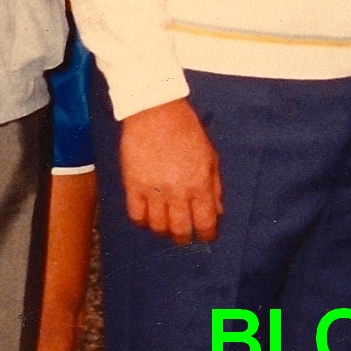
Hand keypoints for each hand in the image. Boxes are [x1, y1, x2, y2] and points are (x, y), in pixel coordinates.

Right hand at [119, 98, 222, 243]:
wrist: (156, 112)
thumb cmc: (187, 131)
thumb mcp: (210, 157)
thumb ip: (215, 187)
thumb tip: (217, 212)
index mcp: (200, 184)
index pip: (205, 223)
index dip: (207, 235)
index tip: (205, 236)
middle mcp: (177, 191)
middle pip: (180, 230)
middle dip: (184, 238)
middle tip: (184, 235)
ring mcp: (153, 190)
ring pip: (157, 227)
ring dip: (163, 230)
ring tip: (165, 225)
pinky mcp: (133, 185)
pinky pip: (136, 216)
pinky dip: (142, 221)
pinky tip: (148, 215)